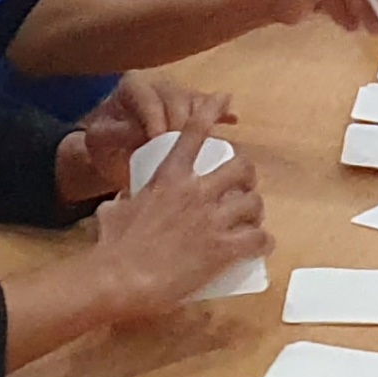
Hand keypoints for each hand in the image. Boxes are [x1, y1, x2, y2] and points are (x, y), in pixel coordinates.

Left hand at [66, 74, 237, 200]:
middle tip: (180, 146)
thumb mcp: (101, 138)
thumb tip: (140, 133)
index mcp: (134, 85)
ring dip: (202, 118)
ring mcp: (179, 95)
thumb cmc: (104, 143)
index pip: (148, 97)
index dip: (154, 117)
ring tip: (204, 141)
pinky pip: (211, 107)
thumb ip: (117, 132)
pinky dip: (222, 113)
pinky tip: (232, 120)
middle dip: (179, 122)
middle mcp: (160, 84)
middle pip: (177, 97)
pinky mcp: (194, 110)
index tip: (155, 139)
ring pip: (196, 100)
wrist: (112, 153)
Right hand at [93, 120, 270, 317]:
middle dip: (247, 177)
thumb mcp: (116, 209)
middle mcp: (196, 191)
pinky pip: (258, 239)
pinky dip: (264, 242)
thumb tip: (124, 202)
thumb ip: (126, 199)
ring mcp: (212, 219)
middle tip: (242, 190)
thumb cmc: (113, 246)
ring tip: (251, 222)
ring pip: (254, 202)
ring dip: (255, 211)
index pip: (194, 134)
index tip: (223, 98)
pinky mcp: (223, 249)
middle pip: (241, 167)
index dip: (210, 111)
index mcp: (169, 176)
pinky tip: (261, 246)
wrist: (120, 279)